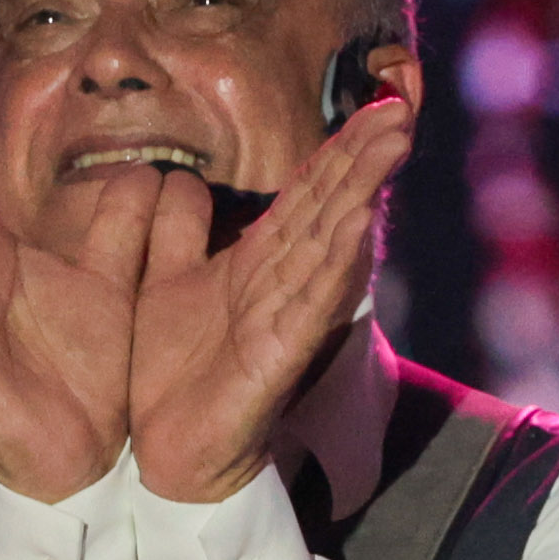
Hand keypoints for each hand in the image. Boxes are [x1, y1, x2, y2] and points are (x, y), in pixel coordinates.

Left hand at [126, 97, 414, 502]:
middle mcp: (281, 283)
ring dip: (360, 190)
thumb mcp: (160, 282)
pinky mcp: (279, 358)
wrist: (166, 456)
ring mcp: (286, 319)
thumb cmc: (169, 374)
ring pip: (330, 242)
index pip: (306, 193)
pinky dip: (335, 262)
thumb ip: (171, 230)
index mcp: (256, 262)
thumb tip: (175, 176)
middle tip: (398, 104)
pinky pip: (311, 303)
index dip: (338, 148)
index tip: (374, 103)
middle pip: (329, 205)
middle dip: (363, 154)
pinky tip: (356, 224)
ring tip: (390, 142)